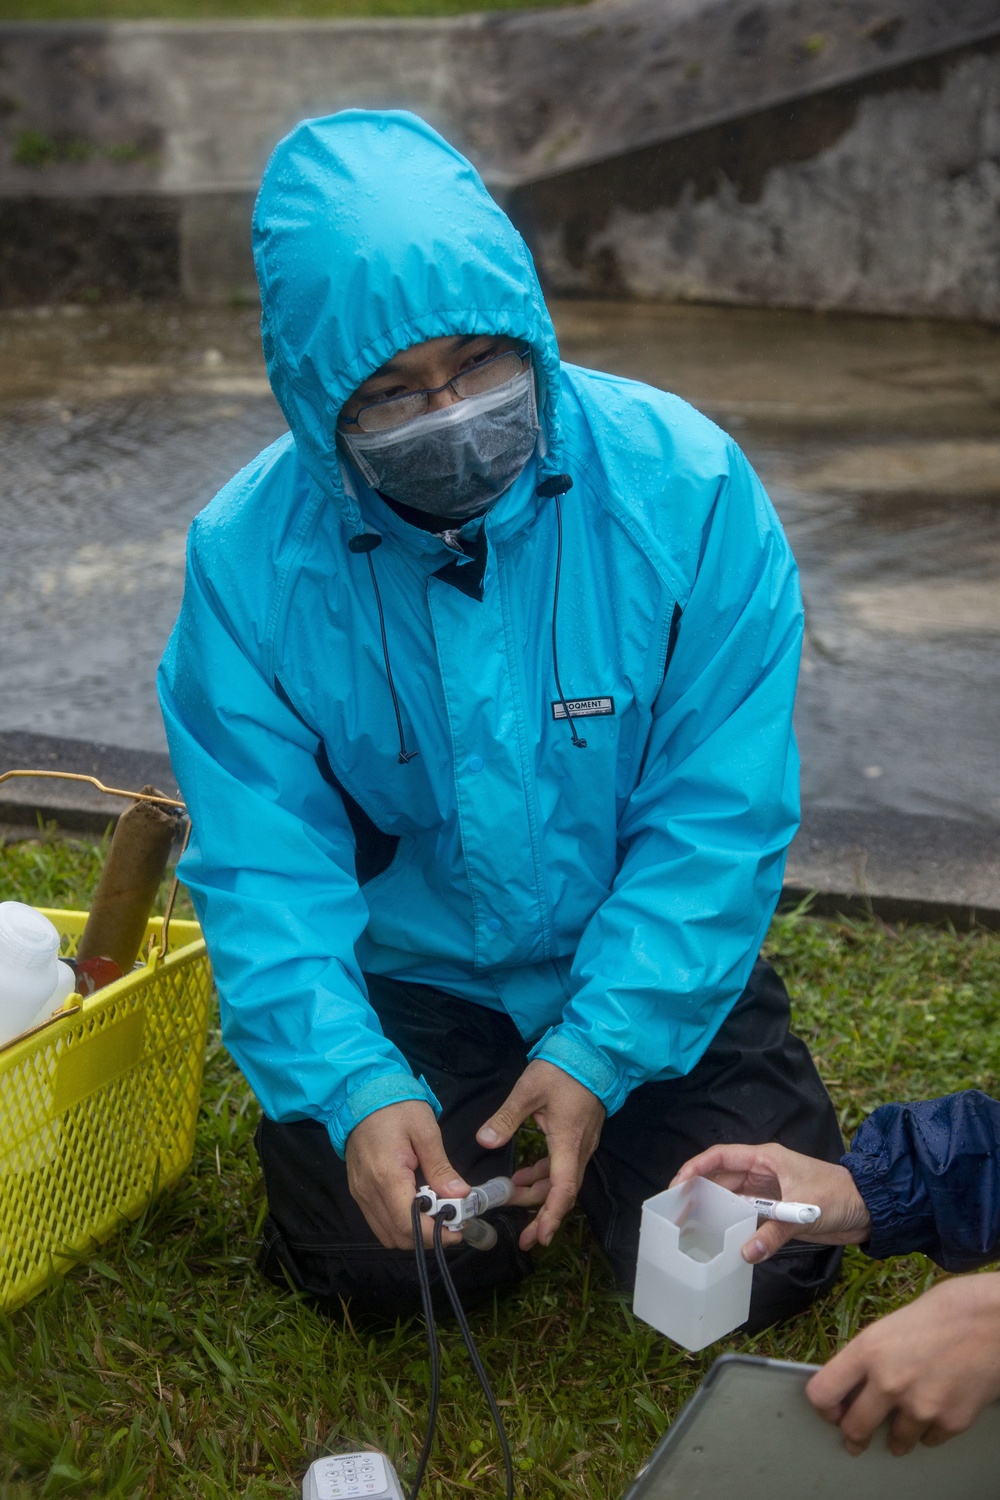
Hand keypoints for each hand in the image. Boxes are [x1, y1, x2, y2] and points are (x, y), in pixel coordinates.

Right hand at [345, 1100, 468, 1249]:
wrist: (360, 1094)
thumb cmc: (396, 1107)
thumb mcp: (425, 1130)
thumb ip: (440, 1167)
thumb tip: (460, 1195)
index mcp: (386, 1176)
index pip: (408, 1223)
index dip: (435, 1234)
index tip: (458, 1230)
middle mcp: (368, 1192)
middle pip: (397, 1236)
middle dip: (427, 1237)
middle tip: (452, 1222)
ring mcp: (360, 1194)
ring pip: (386, 1234)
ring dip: (413, 1234)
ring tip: (437, 1216)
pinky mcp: (358, 1191)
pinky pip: (378, 1221)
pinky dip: (399, 1224)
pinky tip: (418, 1208)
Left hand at [477, 1059, 604, 1251]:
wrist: (593, 1054)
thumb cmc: (562, 1070)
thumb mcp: (528, 1090)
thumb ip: (507, 1118)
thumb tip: (484, 1141)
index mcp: (568, 1142)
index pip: (563, 1189)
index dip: (550, 1216)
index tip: (539, 1237)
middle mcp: (579, 1149)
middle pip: (562, 1192)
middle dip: (540, 1213)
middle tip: (520, 1233)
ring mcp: (582, 1144)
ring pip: (561, 1181)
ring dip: (537, 1193)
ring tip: (509, 1197)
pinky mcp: (578, 1137)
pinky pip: (562, 1167)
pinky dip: (542, 1176)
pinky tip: (521, 1176)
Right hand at [670, 1141, 869, 1261]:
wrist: (869, 1208)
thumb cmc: (839, 1196)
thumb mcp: (805, 1210)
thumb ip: (775, 1231)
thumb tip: (746, 1253)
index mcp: (766, 1158)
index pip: (721, 1157)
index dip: (696, 1168)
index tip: (677, 1186)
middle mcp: (763, 1172)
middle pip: (722, 1178)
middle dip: (699, 1192)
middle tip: (677, 1212)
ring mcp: (769, 1192)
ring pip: (733, 1199)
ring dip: (715, 1211)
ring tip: (692, 1227)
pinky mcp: (778, 1211)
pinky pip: (749, 1217)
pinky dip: (736, 1227)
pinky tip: (723, 1240)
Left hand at [807, 1275, 999, 1455]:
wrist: (994, 1320)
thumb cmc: (946, 1310)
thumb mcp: (893, 1324)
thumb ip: (873, 1355)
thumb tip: (859, 1380)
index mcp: (868, 1350)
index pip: (822, 1392)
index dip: (824, 1406)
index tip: (832, 1410)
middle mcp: (888, 1383)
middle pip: (854, 1428)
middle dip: (854, 1434)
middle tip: (857, 1437)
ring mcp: (920, 1407)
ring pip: (895, 1442)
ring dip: (896, 1437)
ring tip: (902, 1425)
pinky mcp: (950, 1423)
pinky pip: (929, 1441)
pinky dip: (929, 1431)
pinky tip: (935, 1411)